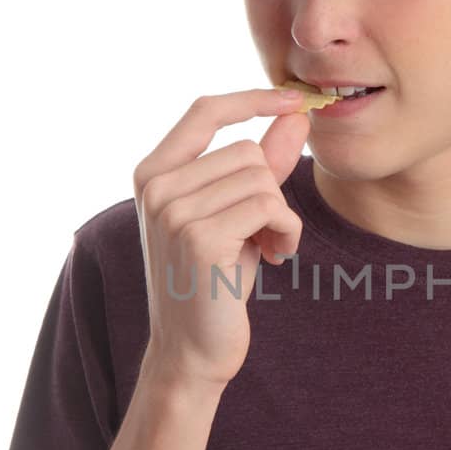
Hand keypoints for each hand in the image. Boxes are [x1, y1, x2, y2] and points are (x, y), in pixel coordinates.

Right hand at [133, 87, 309, 392]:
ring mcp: (173, 211)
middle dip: (271, 189)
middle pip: (246, 151)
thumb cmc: (214, 281)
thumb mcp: (236, 214)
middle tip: (266, 232)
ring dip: (281, 215)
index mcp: (153, 173)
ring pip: (261, 179)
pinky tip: (275, 257)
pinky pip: (269, 205)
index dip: (253, 98)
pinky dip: (286, 230)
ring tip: (267, 248)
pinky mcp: (200, 237)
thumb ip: (262, 163)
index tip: (297, 100)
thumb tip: (296, 114)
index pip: (205, 110)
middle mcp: (156, 186)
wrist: (192, 351)